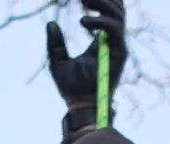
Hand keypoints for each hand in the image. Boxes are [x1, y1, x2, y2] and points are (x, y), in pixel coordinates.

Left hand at [46, 0, 129, 114]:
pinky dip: (100, 21)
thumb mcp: (57, 61)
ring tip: (82, 1)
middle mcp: (112, 40)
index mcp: (101, 39)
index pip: (108, 11)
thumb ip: (55, 43)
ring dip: (102, 3)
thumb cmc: (71, 88)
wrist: (80, 107)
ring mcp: (117, 46)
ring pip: (118, 13)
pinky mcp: (119, 53)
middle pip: (117, 7)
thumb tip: (50, 23)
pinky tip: (83, 21)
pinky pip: (114, 29)